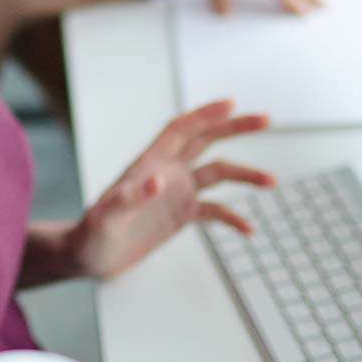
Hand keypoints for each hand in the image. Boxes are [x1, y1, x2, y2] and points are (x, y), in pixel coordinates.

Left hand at [72, 99, 272, 279]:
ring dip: (245, 175)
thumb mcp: (106, 218)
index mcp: (149, 162)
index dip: (205, 114)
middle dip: (235, 128)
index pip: (181, 129)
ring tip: (272, 182)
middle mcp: (167, 171)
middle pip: (206, 141)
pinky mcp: (181, 215)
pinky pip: (214, 210)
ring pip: (218, 174)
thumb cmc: (90, 234)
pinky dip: (233, 217)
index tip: (232, 104)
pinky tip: (250, 230)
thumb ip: (130, 198)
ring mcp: (176, 193)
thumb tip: (159, 181)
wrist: (89, 257)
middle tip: (265, 120)